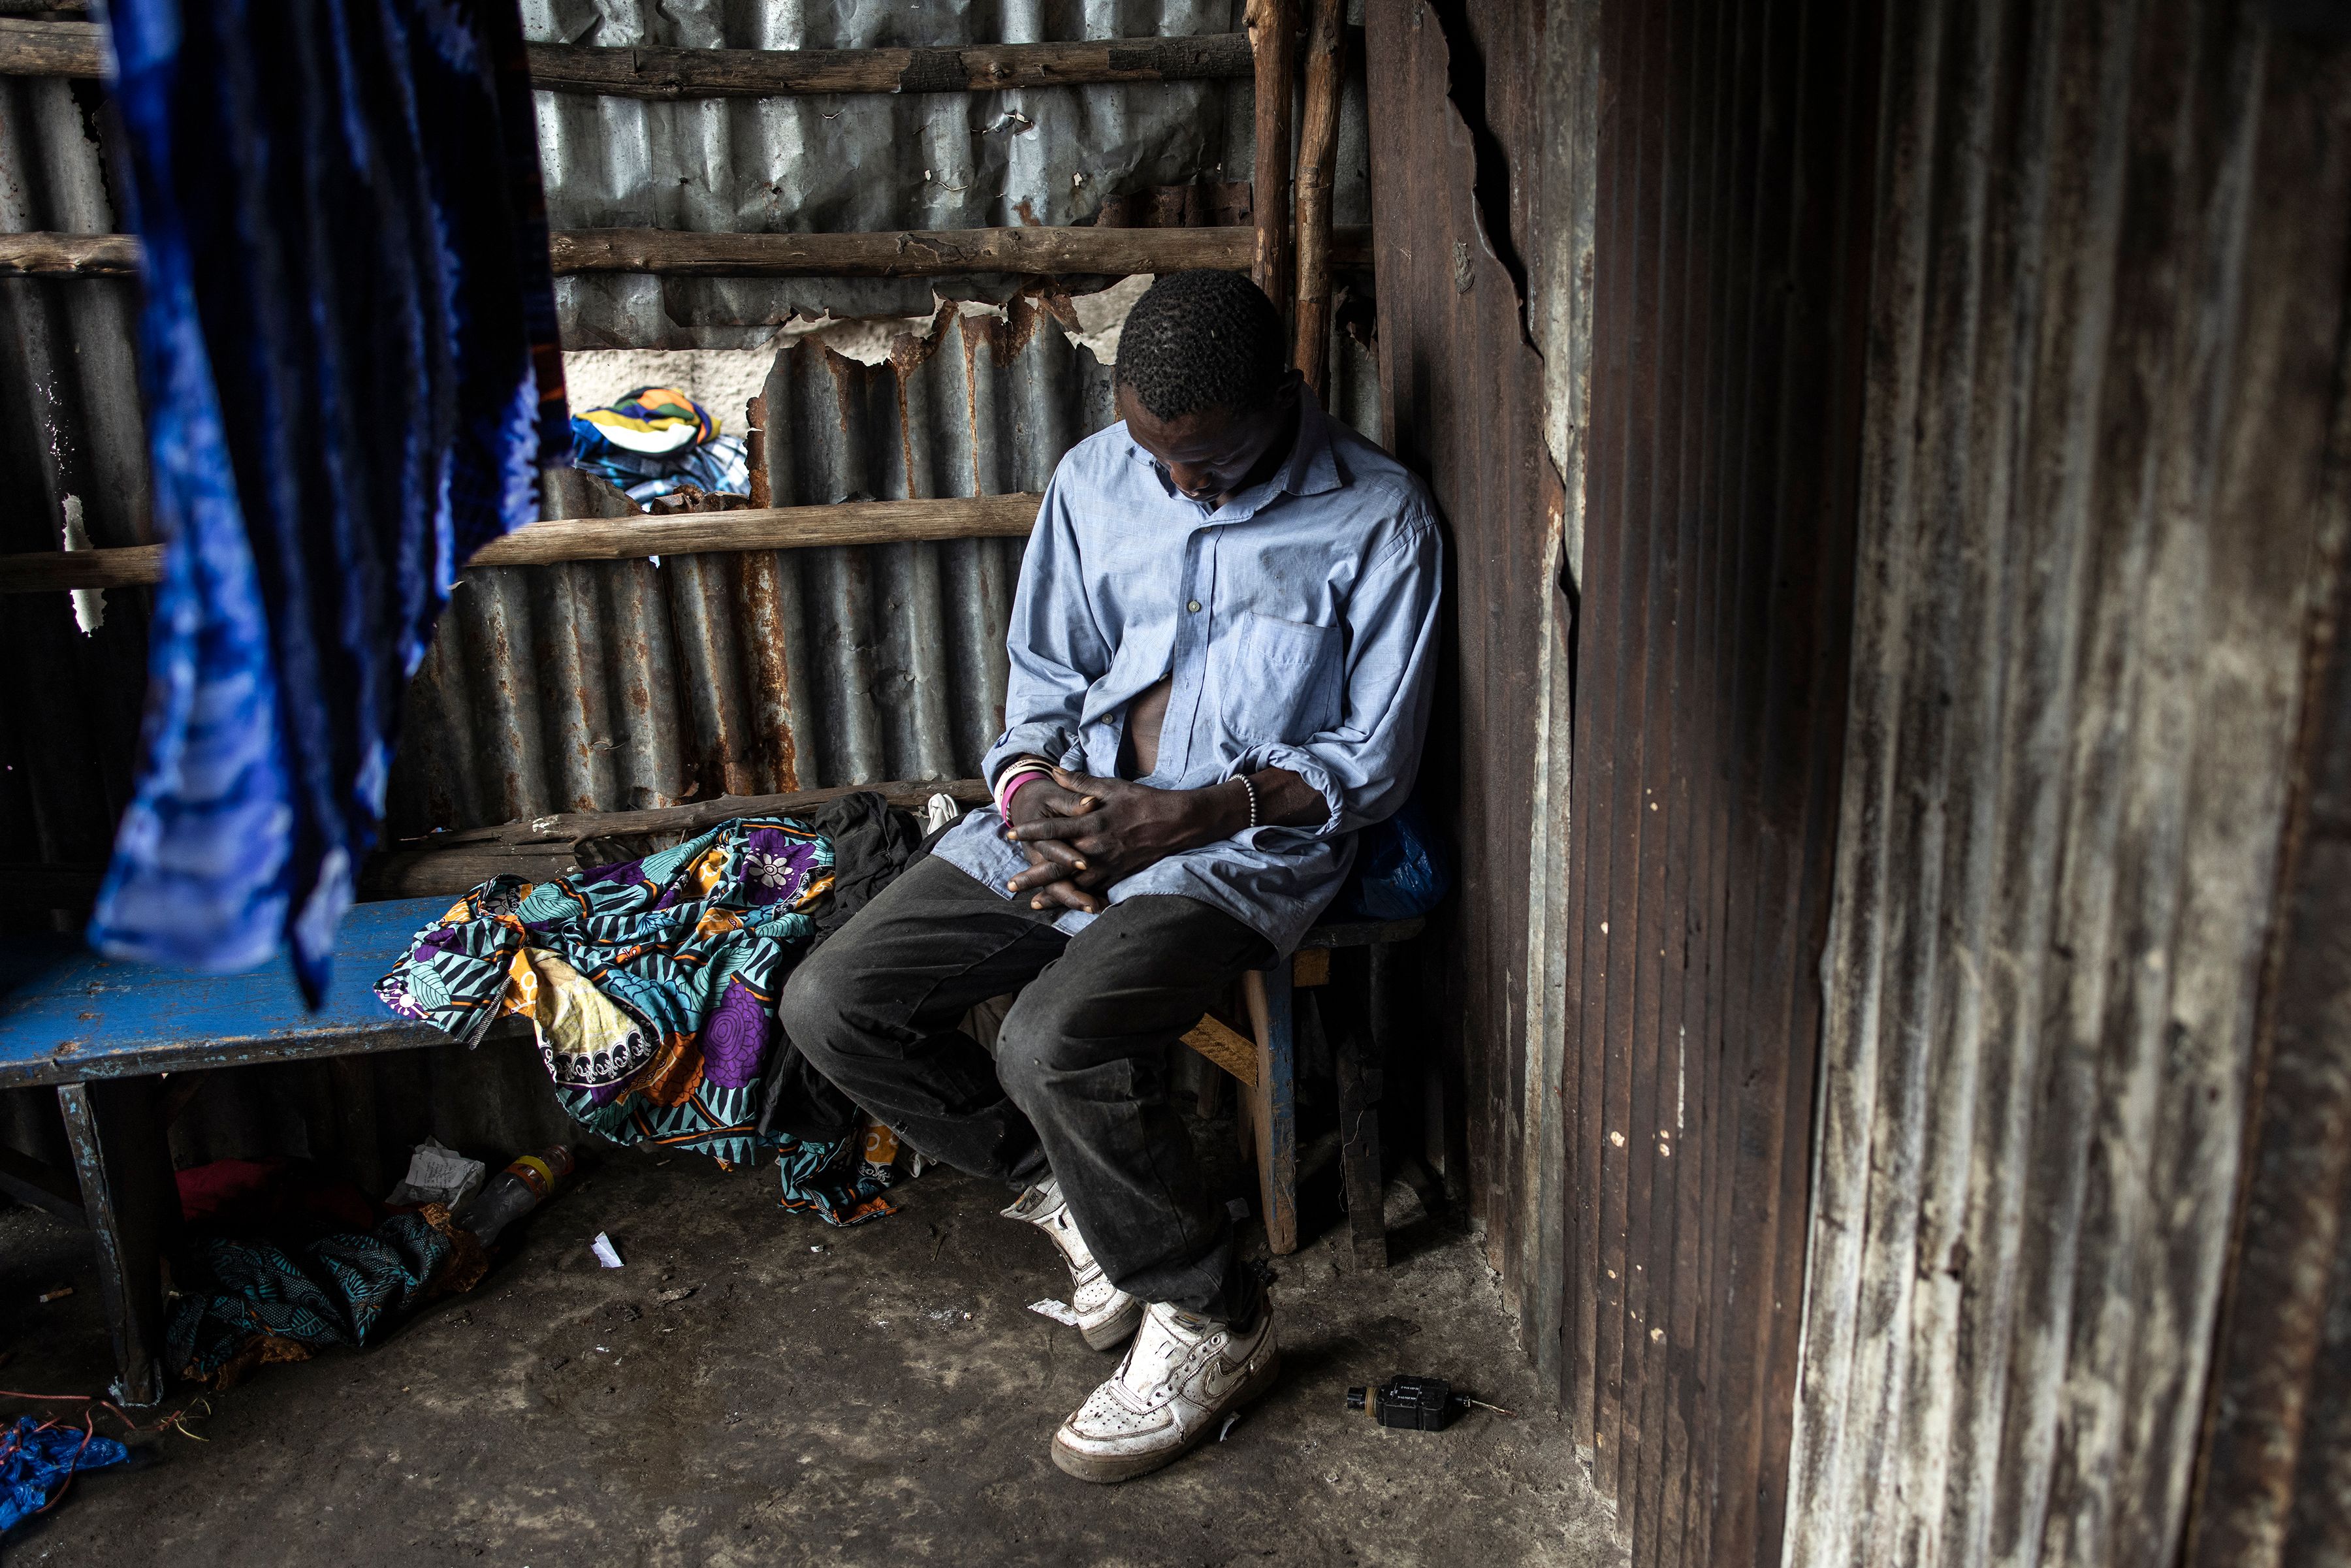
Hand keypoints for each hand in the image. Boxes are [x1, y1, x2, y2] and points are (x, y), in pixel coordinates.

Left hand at [1005, 768, 1243, 895]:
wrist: (1174, 822)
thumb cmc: (1141, 801)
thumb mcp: (1110, 786)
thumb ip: (1079, 783)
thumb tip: (1054, 771)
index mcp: (1090, 823)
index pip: (1053, 830)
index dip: (1029, 832)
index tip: (1009, 835)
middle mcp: (1095, 847)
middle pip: (1057, 864)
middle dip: (1033, 875)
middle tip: (1011, 885)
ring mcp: (1107, 864)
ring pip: (1075, 883)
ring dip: (1053, 894)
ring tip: (1033, 903)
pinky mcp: (1118, 875)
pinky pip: (1095, 890)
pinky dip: (1079, 899)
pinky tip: (1067, 906)